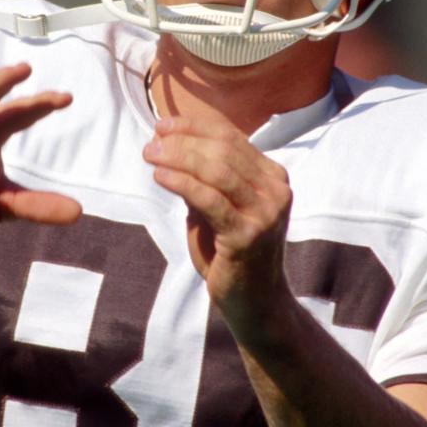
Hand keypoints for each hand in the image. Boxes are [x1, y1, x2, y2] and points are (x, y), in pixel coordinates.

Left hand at [143, 114, 292, 332]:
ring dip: (178, 158)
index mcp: (273, 177)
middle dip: (182, 142)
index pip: (231, 138)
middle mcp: (275, 190)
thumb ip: (203, 180)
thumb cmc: (234, 253)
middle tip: (150, 143)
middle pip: (223, 150)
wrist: (256, 302)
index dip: (194, 127)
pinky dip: (181, 182)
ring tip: (150, 155)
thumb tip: (169, 146)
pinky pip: (209, 199)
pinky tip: (160, 176)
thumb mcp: (219, 209)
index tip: (163, 125)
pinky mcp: (248, 235)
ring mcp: (266, 212)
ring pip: (217, 170)